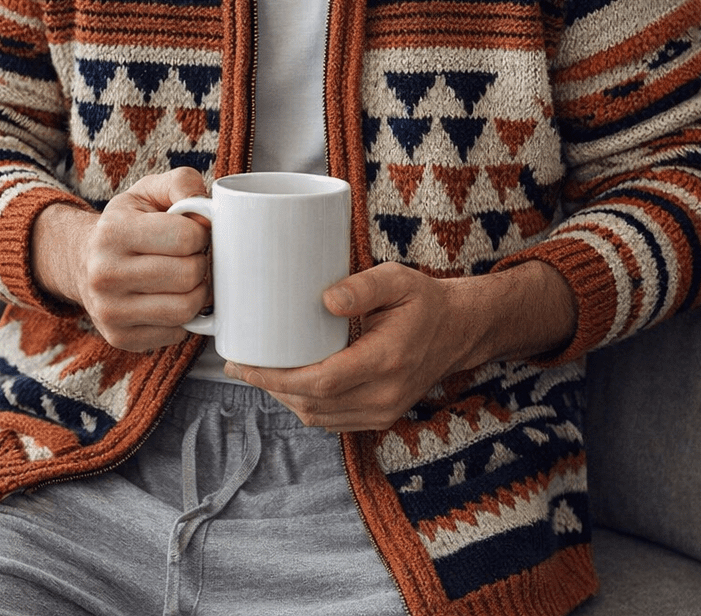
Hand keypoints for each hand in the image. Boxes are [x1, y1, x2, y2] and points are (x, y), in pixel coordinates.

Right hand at [31, 168, 210, 352]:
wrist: (83, 260)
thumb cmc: (126, 223)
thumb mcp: (148, 191)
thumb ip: (183, 183)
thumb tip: (208, 209)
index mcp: (114, 232)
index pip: (187, 237)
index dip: (201, 233)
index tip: (192, 232)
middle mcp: (105, 274)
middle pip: (189, 275)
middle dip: (201, 263)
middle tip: (192, 256)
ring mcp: (110, 311)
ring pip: (186, 309)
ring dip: (198, 292)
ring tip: (186, 277)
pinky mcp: (120, 337)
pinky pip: (177, 333)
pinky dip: (184, 317)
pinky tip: (170, 298)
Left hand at [223, 260, 575, 431]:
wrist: (461, 330)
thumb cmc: (424, 300)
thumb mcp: (398, 280)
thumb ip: (363, 286)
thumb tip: (324, 299)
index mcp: (386, 361)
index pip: (318, 381)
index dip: (273, 377)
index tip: (241, 364)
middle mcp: (385, 395)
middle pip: (312, 404)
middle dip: (269, 388)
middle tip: (238, 364)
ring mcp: (385, 411)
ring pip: (319, 417)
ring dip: (284, 399)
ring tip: (258, 372)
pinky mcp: (383, 416)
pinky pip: (333, 421)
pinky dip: (306, 406)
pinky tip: (289, 384)